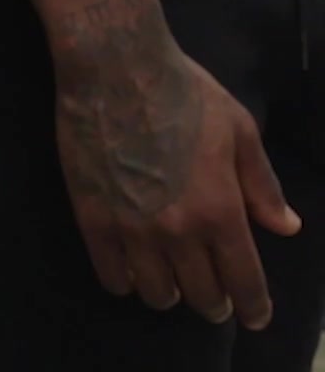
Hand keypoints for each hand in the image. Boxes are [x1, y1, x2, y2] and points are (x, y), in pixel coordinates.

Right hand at [55, 33, 300, 330]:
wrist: (116, 66)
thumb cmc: (185, 91)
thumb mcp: (239, 128)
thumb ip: (262, 184)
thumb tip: (286, 227)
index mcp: (221, 211)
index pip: (245, 283)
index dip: (254, 307)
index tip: (254, 315)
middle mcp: (180, 232)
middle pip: (202, 297)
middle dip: (215, 302)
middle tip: (214, 292)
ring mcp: (134, 230)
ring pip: (157, 295)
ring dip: (170, 292)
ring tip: (171, 278)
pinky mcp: (94, 220)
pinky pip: (112, 277)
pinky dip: (126, 281)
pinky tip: (131, 267)